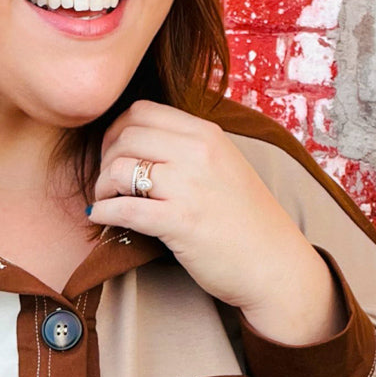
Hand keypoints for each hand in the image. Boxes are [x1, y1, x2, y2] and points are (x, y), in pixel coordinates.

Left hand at [89, 101, 346, 344]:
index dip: (116, 131)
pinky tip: (101, 218)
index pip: (142, 111)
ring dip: (102, 187)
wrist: (275, 265)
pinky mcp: (180, 222)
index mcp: (207, 134)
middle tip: (107, 182)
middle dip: (104, 158)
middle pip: (125, 136)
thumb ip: (189, 149)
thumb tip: (139, 143)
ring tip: (106, 201)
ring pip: (119, 169)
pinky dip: (103, 213)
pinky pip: (124, 209)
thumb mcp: (224, 166)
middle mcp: (199, 153)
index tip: (113, 153)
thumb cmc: (246, 221)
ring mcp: (189, 187)